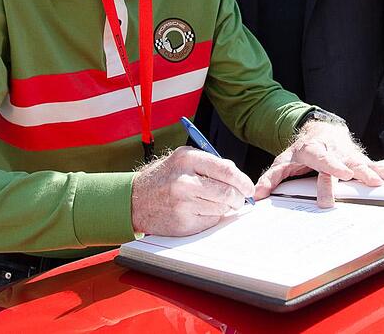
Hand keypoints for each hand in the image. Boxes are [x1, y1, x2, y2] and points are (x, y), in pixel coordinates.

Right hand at [130, 147, 254, 235]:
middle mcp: (185, 181)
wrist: (135, 200)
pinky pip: (210, 221)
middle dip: (238, 198)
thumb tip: (236, 175)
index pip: (227, 171)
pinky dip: (211, 217)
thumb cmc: (162, 178)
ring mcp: (183, 204)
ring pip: (222, 209)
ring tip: (212, 202)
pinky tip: (199, 210)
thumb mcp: (183, 159)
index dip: (243, 181)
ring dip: (224, 208)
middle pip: (228, 193)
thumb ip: (210, 163)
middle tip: (238, 198)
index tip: (248, 187)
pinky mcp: (183, 223)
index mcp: (187, 159)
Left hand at [254, 122, 383, 207]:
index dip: (331, 165)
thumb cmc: (302, 150)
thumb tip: (258, 195)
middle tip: (371, 182)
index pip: (322, 158)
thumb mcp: (283, 161)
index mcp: (313, 150)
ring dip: (379, 171)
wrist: (319, 129)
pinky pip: (375, 165)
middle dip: (359, 171)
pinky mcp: (359, 159)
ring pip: (364, 162)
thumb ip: (272, 177)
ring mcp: (348, 154)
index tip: (342, 173)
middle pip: (347, 162)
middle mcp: (333, 151)